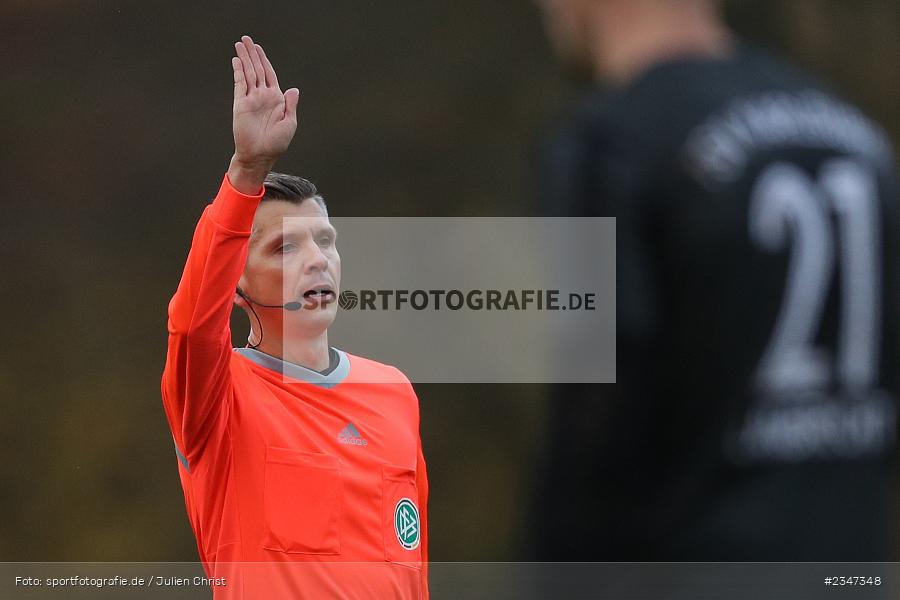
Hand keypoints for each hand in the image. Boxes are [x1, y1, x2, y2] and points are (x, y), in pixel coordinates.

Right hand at [228, 35, 298, 191]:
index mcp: (276, 99)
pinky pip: (240, 84)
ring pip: (248, 73)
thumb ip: (291, 105)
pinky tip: (237, 61)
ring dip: (244, 58)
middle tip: (246, 39)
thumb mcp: (289, 123)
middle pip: (257, 69)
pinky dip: (239, 71)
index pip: (269, 74)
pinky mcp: (241, 104)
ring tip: (240, 44)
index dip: (264, 60)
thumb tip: (294, 89)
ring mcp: (251, 99)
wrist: (260, 155)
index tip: (259, 48)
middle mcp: (263, 96)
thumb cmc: (276, 143)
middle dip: (252, 54)